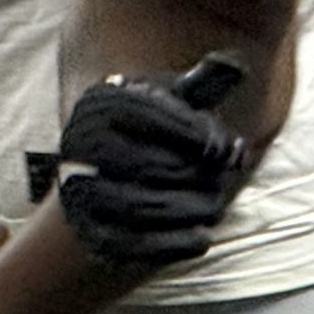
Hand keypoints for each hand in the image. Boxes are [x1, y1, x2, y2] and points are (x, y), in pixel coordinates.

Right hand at [56, 56, 248, 268]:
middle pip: (147, 163)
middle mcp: (79, 146)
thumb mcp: (174, 100)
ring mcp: (78, 193)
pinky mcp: (89, 233)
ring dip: (189, 210)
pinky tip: (203, 238)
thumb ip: (203, 84)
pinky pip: (130, 246)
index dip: (191, 133)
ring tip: (218, 206)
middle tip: (226, 179)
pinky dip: (172, 245)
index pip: (145, 113)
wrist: (108, 176)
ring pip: (139, 207)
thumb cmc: (154, 129)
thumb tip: (235, 67)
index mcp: (100, 104)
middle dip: (197, 174)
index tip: (223, 149)